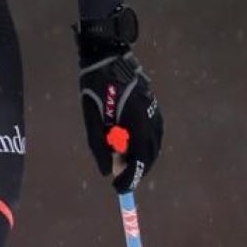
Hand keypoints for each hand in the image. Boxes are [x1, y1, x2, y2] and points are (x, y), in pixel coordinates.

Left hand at [75, 5, 162, 193]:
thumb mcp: (92, 120)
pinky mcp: (153, 106)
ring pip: (154, 145)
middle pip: (150, 155)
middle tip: (124, 180)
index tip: (119, 188)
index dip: (130, 177)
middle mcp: (149, 120)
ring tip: (128, 167)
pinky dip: (146, 145)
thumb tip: (107, 171)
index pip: (138, 160)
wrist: (108, 57)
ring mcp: (154, 112)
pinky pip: (155, 133)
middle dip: (138, 170)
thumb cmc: (95, 87)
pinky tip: (135, 147)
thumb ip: (99, 146)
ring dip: (143, 159)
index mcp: (135, 124)